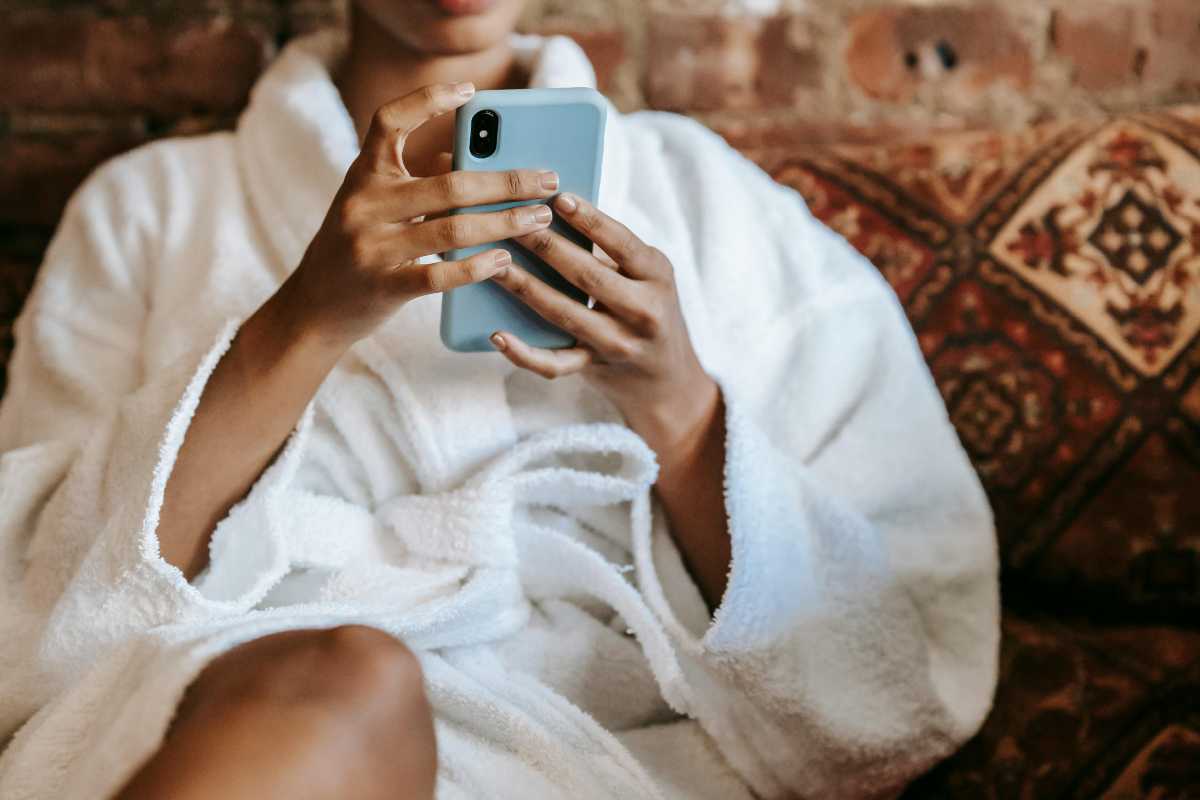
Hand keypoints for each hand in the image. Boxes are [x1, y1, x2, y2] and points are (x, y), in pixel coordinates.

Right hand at [275, 82, 560, 350]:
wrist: (313, 309)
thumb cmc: (358, 248)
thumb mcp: (377, 206)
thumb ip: (420, 180)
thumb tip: (480, 161)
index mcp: (363, 174)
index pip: (389, 121)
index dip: (427, 101)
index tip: (471, 91)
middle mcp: (364, 204)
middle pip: (449, 183)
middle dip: (507, 182)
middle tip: (548, 180)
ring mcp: (371, 247)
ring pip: (452, 229)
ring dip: (505, 223)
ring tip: (540, 220)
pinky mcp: (383, 286)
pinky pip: (439, 276)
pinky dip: (477, 267)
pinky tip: (506, 260)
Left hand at [489, 193, 719, 453]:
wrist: (667, 377)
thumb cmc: (649, 308)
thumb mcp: (648, 275)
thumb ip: (613, 250)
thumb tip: (556, 210)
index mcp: (656, 276)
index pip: (622, 243)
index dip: (590, 220)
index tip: (558, 198)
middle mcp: (642, 311)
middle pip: (587, 276)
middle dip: (545, 246)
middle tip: (511, 223)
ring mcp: (618, 343)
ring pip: (564, 314)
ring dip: (525, 287)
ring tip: (495, 264)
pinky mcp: (594, 367)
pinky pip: (554, 364)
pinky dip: (523, 353)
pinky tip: (497, 335)